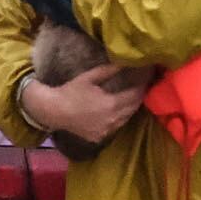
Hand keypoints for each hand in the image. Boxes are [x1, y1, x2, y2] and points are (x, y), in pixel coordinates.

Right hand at [28, 64, 144, 151]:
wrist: (54, 111)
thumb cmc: (71, 91)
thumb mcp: (90, 77)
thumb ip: (108, 70)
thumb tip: (124, 62)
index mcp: (111, 104)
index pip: (135, 95)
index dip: (142, 86)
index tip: (146, 77)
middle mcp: (112, 119)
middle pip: (134, 108)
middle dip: (139, 96)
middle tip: (142, 86)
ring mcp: (107, 130)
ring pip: (126, 119)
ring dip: (130, 108)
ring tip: (132, 98)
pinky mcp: (100, 137)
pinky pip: (115, 127)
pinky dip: (119, 119)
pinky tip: (117, 111)